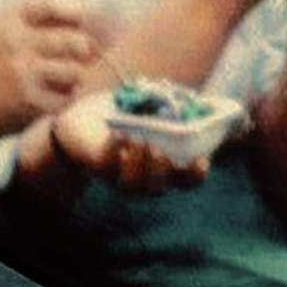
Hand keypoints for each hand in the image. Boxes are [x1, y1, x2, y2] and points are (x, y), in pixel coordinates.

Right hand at [0, 0, 108, 138]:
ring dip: (73, 78)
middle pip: (77, 42)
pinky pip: (67, 98)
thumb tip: (96, 14)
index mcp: (11, 18)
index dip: (76, 12)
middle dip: (82, 51)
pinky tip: (49, 97)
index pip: (54, 4)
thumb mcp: (10, 24)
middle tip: (75, 56)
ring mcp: (22, 73)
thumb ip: (48, 10)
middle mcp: (16, 42)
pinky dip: (63, 99)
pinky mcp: (28, 102)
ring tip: (58, 78)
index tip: (78, 22)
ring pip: (75, 72)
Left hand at [22, 112, 208, 196]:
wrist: (84, 118)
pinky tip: (118, 135)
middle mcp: (143, 176)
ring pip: (133, 185)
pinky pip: (107, 167)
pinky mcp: (97, 167)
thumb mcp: (149, 105)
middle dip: (161, 170)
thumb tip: (189, 99)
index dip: (196, 175)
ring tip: (136, 138)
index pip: (186, 180)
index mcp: (163, 164)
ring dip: (138, 162)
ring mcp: (119, 175)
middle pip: (159, 187)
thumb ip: (168, 104)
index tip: (202, 160)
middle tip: (159, 149)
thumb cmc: (125, 111)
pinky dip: (114, 151)